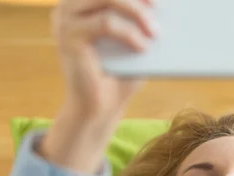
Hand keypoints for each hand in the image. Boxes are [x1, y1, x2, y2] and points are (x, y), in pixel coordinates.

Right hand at [51, 0, 157, 119]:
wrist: (100, 107)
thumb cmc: (121, 74)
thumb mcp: (135, 40)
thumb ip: (143, 20)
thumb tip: (168, 3)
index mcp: (84, 2)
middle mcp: (70, 5)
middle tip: (159, 8)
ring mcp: (66, 19)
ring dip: (137, 13)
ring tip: (155, 32)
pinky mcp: (69, 36)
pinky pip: (105, 23)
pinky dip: (129, 34)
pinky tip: (142, 48)